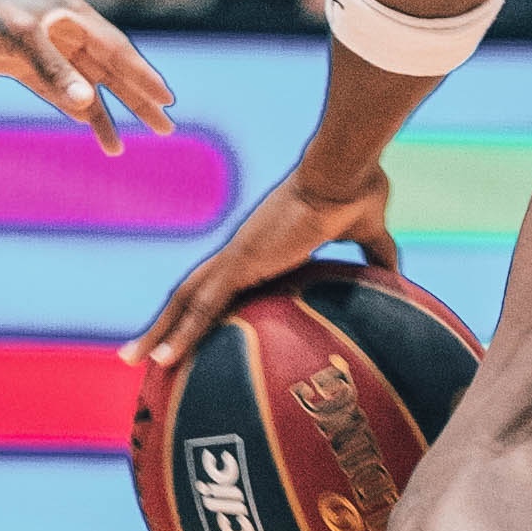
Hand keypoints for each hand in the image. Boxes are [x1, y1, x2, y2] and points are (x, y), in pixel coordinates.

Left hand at [0, 0, 177, 139]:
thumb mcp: (16, 38)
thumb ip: (53, 71)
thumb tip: (85, 104)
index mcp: (70, 13)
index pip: (116, 51)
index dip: (142, 77)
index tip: (168, 101)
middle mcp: (61, 29)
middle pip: (108, 69)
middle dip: (136, 99)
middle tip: (166, 129)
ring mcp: (40, 47)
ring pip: (82, 83)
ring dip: (103, 113)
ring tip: (121, 147)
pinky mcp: (17, 62)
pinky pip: (54, 88)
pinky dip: (71, 107)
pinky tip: (86, 126)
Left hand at [133, 158, 397, 372]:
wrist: (345, 170)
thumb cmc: (356, 189)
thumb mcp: (369, 234)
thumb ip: (377, 255)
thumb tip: (397, 278)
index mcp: (266, 247)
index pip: (228, 282)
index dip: (209, 305)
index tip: (195, 328)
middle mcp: (242, 251)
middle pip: (193, 293)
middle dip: (167, 322)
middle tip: (142, 351)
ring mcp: (237, 256)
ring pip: (185, 301)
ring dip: (161, 331)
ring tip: (135, 360)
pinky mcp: (241, 262)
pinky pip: (203, 305)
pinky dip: (183, 332)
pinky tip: (164, 358)